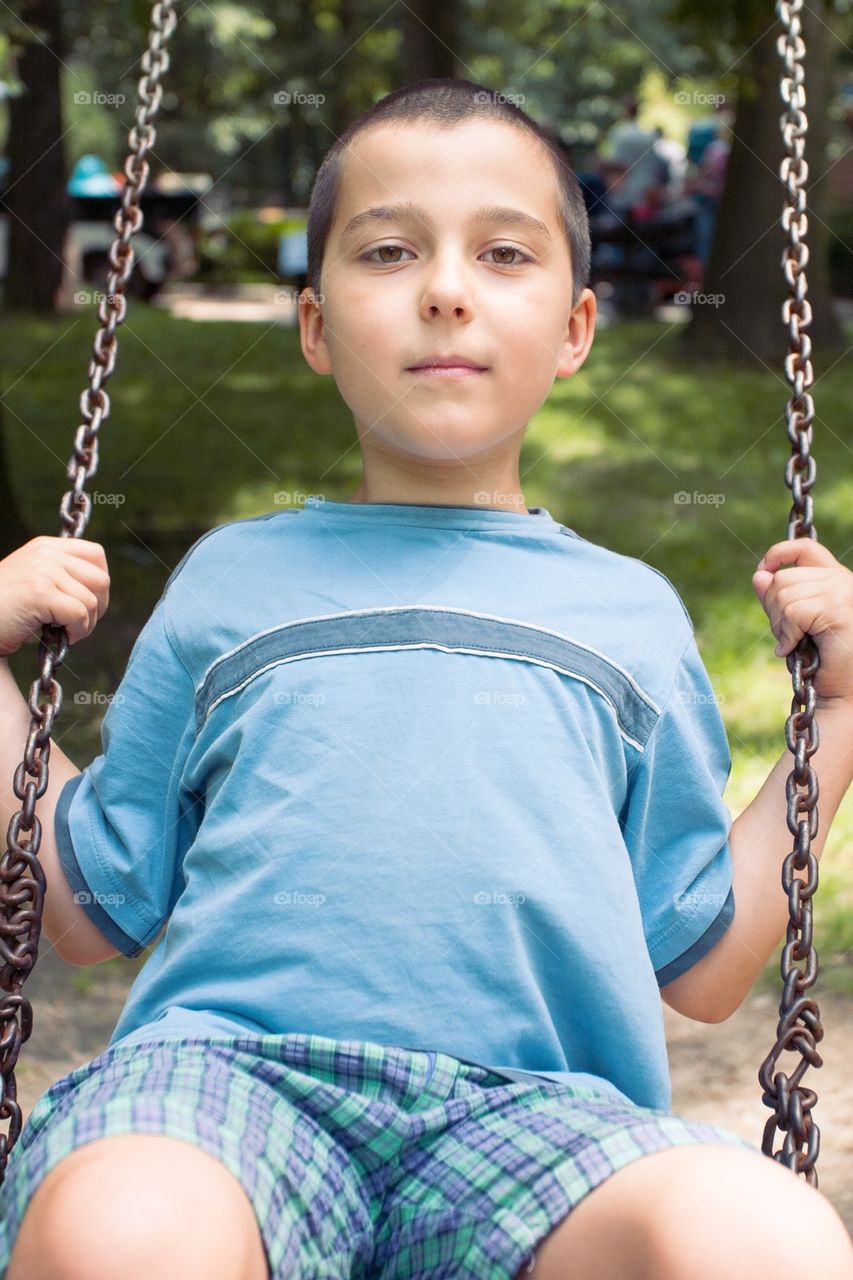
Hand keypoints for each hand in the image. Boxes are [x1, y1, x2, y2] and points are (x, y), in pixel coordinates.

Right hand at [0, 536, 109, 657]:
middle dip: (98, 606)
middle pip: (101, 578)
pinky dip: (78, 631)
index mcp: (46, 547)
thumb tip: (98, 593)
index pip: (96, 554)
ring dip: (86, 624)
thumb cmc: (3, 610)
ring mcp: (43, 571)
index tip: (90, 603)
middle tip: (81, 623)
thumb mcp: (34, 581)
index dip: (100, 582)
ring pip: (91, 600)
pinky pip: (79, 614)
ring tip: (66, 632)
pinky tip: (62, 637)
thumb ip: (61, 577)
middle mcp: (46, 553)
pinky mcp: (39, 593)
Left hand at [752, 537, 852, 707]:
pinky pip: (793, 612)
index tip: (762, 572)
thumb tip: (759, 575)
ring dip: (780, 625)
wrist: (842, 692)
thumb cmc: (821, 661)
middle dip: (774, 609)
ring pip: (784, 594)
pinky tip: (794, 649)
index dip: (777, 554)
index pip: (804, 548)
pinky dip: (787, 633)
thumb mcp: (793, 623)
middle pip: (784, 577)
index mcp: (836, 578)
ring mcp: (844, 591)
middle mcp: (844, 580)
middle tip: (787, 636)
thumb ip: (778, 598)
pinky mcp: (839, 608)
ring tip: (794, 644)